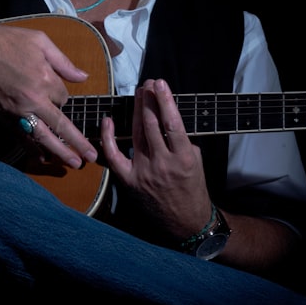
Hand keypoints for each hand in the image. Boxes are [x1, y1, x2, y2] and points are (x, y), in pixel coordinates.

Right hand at [0, 15, 98, 167]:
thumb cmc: (3, 40)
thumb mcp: (39, 41)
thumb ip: (63, 62)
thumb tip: (83, 76)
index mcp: (45, 79)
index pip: (63, 97)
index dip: (62, 95)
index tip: (55, 89)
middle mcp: (33, 99)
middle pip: (60, 125)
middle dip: (77, 142)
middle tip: (90, 157)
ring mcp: (16, 110)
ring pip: (42, 136)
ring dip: (59, 152)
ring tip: (73, 164)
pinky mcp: (2, 115)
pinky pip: (20, 136)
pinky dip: (31, 148)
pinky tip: (41, 158)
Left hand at [101, 78, 211, 237]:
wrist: (185, 220)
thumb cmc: (193, 188)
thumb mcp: (196, 160)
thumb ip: (182, 140)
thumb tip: (166, 117)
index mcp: (183, 158)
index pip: (172, 123)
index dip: (165, 100)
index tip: (160, 84)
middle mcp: (163, 164)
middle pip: (152, 124)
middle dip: (150, 100)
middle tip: (148, 84)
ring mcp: (144, 172)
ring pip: (137, 134)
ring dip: (137, 110)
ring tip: (139, 94)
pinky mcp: (130, 181)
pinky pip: (114, 156)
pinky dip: (109, 137)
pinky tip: (109, 120)